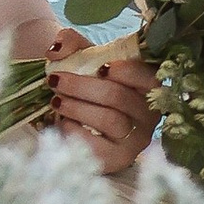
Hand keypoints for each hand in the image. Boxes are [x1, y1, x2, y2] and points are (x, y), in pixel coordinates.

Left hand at [45, 43, 157, 176]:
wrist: (82, 120)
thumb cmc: (89, 84)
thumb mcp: (83, 58)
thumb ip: (70, 44)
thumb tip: (55, 50)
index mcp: (147, 85)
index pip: (148, 77)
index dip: (126, 71)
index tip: (100, 68)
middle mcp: (148, 114)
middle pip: (119, 97)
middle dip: (83, 87)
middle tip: (56, 80)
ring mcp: (136, 139)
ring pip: (110, 120)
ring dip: (77, 107)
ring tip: (55, 101)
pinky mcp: (119, 159)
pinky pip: (99, 146)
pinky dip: (77, 131)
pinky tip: (63, 122)